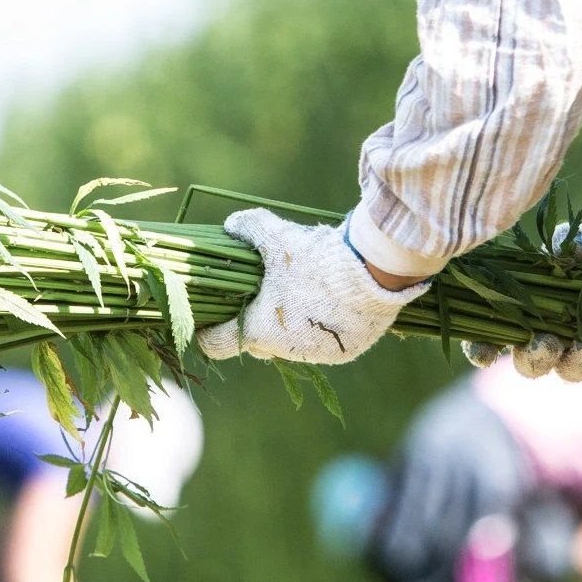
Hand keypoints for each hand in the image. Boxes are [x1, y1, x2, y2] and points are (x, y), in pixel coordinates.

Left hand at [196, 209, 429, 363]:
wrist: (373, 272)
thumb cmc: (315, 257)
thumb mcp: (275, 235)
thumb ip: (248, 228)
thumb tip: (229, 226)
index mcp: (261, 330)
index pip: (218, 345)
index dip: (209, 333)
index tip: (208, 324)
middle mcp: (286, 351)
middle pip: (258, 345)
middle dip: (256, 325)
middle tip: (262, 300)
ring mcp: (318, 355)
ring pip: (293, 345)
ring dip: (291, 327)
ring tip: (301, 295)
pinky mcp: (346, 352)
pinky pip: (324, 345)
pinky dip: (320, 328)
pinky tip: (329, 303)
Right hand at [461, 152, 581, 380]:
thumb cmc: (578, 246)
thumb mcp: (566, 242)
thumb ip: (561, 247)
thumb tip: (570, 251)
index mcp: (518, 315)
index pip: (488, 342)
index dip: (482, 351)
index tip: (485, 353)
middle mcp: (543, 339)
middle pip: (530, 365)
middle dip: (536, 358)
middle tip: (546, 343)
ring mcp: (574, 349)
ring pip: (569, 370)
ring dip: (575, 362)